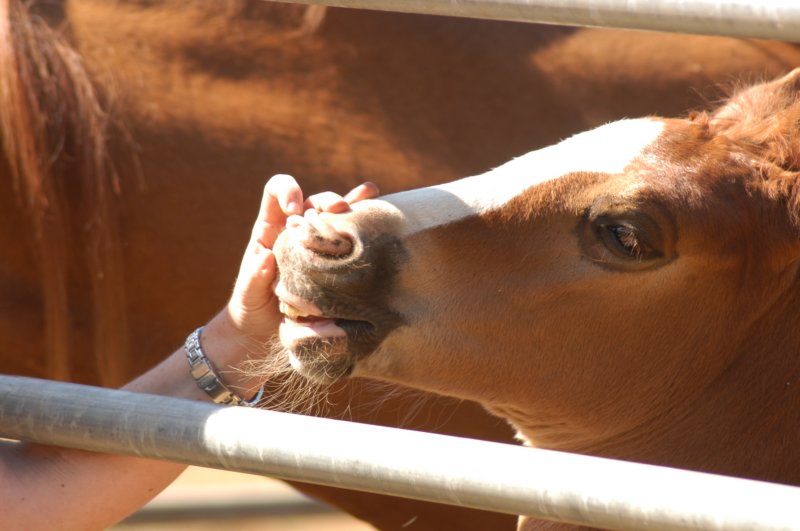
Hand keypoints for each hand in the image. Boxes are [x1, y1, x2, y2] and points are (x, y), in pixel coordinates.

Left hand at [227, 175, 378, 338]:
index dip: (286, 191)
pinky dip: (364, 219)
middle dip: (327, 200)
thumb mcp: (247, 296)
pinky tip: (378, 203)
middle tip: (338, 209)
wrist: (268, 334)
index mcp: (271, 230)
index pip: (276, 193)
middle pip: (313, 202)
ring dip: (352, 204)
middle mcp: (296, 231)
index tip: (294, 210)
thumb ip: (253, 278)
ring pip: (337, 217)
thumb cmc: (251, 310)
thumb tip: (266, 255)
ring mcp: (319, 246)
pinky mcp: (337, 262)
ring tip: (369, 194)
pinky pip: (351, 238)